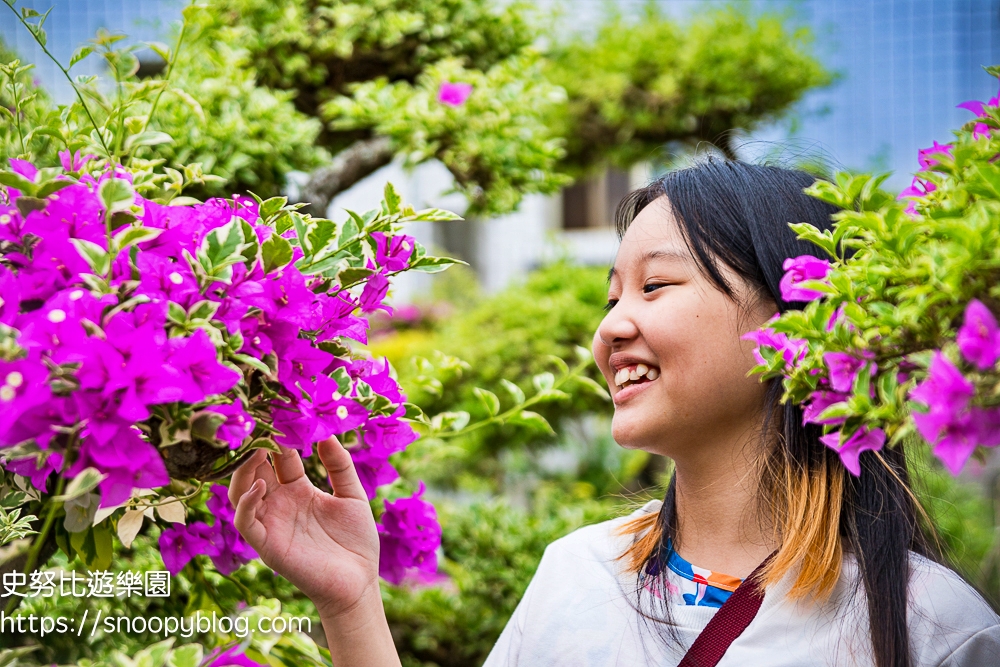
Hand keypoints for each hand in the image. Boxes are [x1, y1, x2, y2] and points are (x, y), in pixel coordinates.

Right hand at [228, 437, 378, 619]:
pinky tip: (261, 485)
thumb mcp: (352, 495)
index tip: (280, 411)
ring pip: (240, 491)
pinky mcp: (267, 545)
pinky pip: (245, 521)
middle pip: (255, 469)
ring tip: (257, 449)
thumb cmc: (356, 541)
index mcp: (298, 489)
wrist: (359, 581)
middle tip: (260, 423)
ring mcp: (271, 523)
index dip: (279, 435)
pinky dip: (247, 502)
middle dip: (254, 447)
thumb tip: (326, 432)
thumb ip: (339, 465)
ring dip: (244, 470)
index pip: (279, 457)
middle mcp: (279, 503)